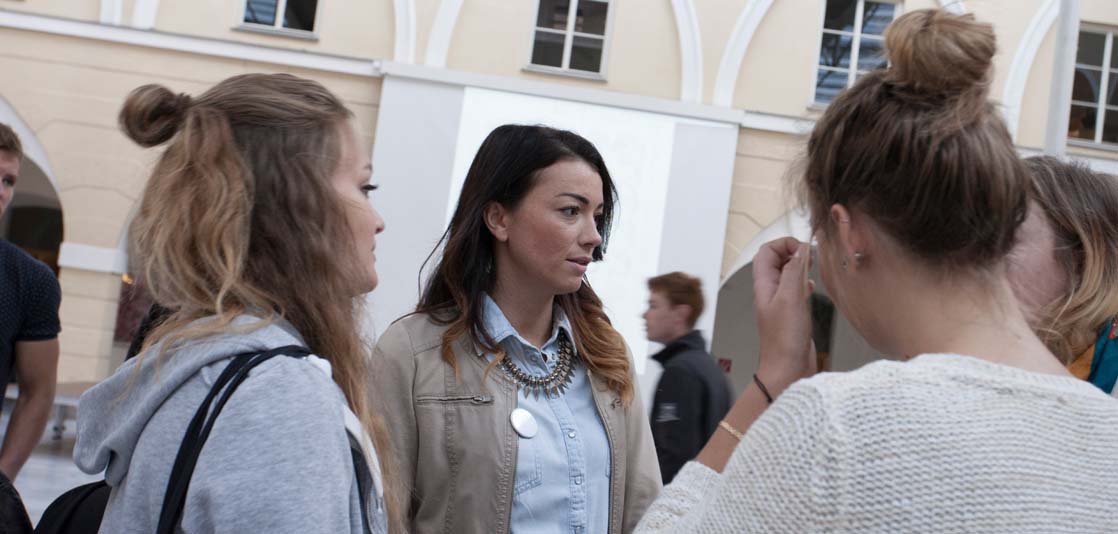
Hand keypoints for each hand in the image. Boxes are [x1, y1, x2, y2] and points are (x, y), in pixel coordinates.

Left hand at [752, 237, 817, 395]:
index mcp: (764, 285)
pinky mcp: (791, 313)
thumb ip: (794, 272)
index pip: (766, 252)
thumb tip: (800, 250)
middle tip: (810, 257)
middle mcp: (770, 292)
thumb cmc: (784, 340)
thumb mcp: (790, 299)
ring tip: (812, 268)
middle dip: (792, 252)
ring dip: (799, 267)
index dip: (783, 244)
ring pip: (787, 275)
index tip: (803, 249)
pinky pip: (795, 290)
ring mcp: (780, 303)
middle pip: (776, 260)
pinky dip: (804, 283)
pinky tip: (811, 288)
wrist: (787, 369)